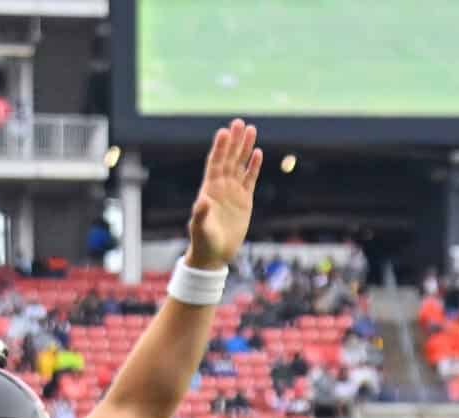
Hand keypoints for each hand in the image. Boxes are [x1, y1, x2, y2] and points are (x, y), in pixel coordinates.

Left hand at [184, 121, 262, 270]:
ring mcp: (233, 192)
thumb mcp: (200, 228)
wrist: (214, 254)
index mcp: (209, 189)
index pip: (215, 163)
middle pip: (229, 158)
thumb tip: (203, 201)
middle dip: (234, 141)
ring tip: (251, 129)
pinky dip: (253, 166)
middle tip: (239, 122)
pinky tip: (257, 152)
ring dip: (245, 148)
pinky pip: (250, 179)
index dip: (220, 148)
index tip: (224, 132)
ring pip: (240, 165)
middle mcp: (221, 186)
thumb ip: (201, 214)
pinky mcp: (244, 201)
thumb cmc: (204, 241)